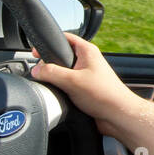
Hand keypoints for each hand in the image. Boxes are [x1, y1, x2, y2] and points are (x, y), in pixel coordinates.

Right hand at [29, 32, 143, 135]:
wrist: (117, 116)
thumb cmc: (104, 95)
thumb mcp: (72, 81)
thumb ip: (51, 73)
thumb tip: (36, 70)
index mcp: (87, 51)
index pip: (64, 38)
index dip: (49, 43)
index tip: (36, 52)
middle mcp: (87, 61)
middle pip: (61, 56)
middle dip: (50, 64)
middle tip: (43, 72)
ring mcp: (86, 75)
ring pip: (63, 73)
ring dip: (56, 79)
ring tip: (53, 86)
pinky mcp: (85, 89)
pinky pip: (67, 85)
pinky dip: (61, 89)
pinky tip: (60, 96)